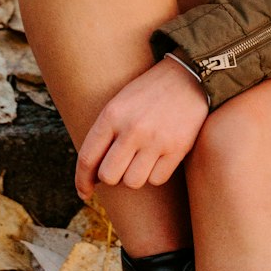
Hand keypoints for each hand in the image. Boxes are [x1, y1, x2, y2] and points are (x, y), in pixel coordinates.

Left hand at [76, 58, 209, 199]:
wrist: (188, 77)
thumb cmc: (149, 93)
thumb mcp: (120, 103)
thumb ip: (105, 134)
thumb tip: (92, 175)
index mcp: (112, 115)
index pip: (87, 158)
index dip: (82, 181)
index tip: (84, 193)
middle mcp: (132, 128)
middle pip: (109, 176)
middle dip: (112, 176)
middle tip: (120, 166)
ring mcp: (155, 140)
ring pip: (133, 182)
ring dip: (135, 176)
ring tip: (142, 158)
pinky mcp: (177, 148)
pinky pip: (157, 179)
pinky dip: (156, 174)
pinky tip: (159, 157)